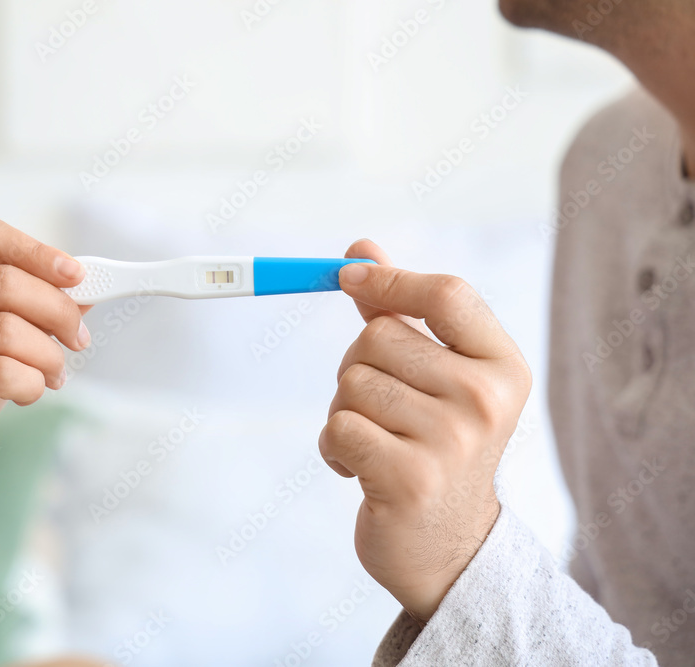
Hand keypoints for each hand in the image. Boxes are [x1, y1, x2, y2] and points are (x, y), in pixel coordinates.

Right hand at [0, 216, 90, 506]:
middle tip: (78, 340)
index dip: (36, 250)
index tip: (75, 277)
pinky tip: (28, 394)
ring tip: (52, 376)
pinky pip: (3, 372)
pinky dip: (32, 383)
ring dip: (49, 355)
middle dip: (59, 310)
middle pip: (5, 282)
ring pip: (8, 329)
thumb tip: (87, 290)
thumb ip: (30, 315)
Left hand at [319, 240, 531, 621]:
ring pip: (351, 382)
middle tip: (381, 409)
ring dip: (344, 412)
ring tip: (376, 443)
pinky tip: (360, 471)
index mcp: (501, 366)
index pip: (446, 293)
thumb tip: (360, 249)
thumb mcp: (436, 378)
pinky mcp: (409, 478)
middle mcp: (484, 400)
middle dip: (358, 366)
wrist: (446, 547)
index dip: (390, 278)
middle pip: (378, 336)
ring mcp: (451, 441)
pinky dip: (334, 447)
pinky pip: (338, 427)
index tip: (350, 276)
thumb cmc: (434, 448)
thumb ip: (402, 313)